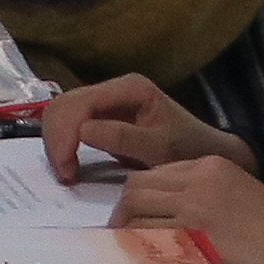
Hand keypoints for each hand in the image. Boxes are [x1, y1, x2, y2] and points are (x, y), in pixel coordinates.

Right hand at [43, 75, 257, 185]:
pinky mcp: (101, 118)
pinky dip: (63, 144)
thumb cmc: (190, 150)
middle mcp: (113, 89)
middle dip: (56, 139)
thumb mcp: (161, 148)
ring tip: (67, 173)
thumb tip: (83, 131)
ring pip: (62, 113)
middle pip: (64, 104)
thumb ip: (124, 137)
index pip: (81, 102)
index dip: (66, 134)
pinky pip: (70, 124)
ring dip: (56, 142)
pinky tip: (70, 165)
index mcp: (129, 88)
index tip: (67, 168)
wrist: (207, 155)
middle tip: (64, 175)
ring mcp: (106, 102)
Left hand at [104, 157, 263, 263]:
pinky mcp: (192, 233)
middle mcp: (198, 178)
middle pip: (137, 186)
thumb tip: (172, 208)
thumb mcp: (242, 194)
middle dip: (124, 209)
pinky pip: (147, 235)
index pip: (156, 172)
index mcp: (211, 164)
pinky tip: (136, 257)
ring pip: (135, 208)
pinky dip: (135, 245)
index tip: (136, 213)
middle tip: (121, 231)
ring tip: (123, 246)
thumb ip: (208, 193)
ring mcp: (194, 204)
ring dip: (124, 228)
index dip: (141, 194)